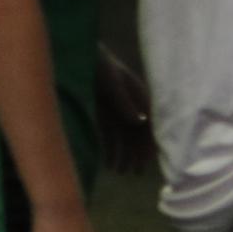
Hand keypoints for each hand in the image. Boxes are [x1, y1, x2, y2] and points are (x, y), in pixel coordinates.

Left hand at [94, 43, 155, 174]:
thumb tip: (140, 122)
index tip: (150, 159)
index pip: (152, 123)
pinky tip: (109, 164)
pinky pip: (111, 137)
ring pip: (125, 139)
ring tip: (120, 172)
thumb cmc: (101, 67)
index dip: (152, 141)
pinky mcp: (105, 117)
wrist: (80, 58)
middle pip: (139, 134)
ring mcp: (119, 113)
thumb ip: (126, 103)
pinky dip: (111, 150)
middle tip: (135, 173)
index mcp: (141, 97)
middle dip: (138, 154)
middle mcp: (133, 107)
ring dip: (124, 155)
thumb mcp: (113, 84)